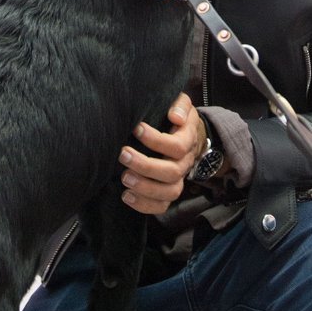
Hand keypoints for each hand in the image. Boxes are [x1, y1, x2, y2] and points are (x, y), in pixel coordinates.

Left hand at [118, 93, 205, 214]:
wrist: (187, 137)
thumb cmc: (177, 118)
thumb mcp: (182, 104)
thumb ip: (180, 105)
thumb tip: (175, 116)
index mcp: (188, 140)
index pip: (177, 146)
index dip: (156, 140)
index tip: (136, 128)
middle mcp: (184, 163)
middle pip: (172, 172)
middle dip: (146, 165)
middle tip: (123, 155)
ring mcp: (177, 180)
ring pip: (169, 192)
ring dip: (145, 187)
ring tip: (124, 178)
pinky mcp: (167, 192)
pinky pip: (162, 206)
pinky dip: (144, 205)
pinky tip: (127, 196)